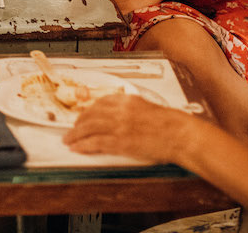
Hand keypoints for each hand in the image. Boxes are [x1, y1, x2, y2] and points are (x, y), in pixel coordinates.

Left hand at [63, 93, 197, 163]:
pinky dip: (83, 145)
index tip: (82, 117)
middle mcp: (119, 110)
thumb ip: (130, 108)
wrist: (179, 134)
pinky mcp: (120, 141)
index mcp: (126, 100)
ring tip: (68, 140)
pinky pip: (95, 142)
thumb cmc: (169, 124)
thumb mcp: (146, 108)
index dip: (87, 111)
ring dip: (75, 135)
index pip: (99, 103)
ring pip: (89, 128)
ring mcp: (118, 126)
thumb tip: (118, 115)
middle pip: (90, 115)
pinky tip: (77, 148)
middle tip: (71, 130)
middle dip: (78, 123)